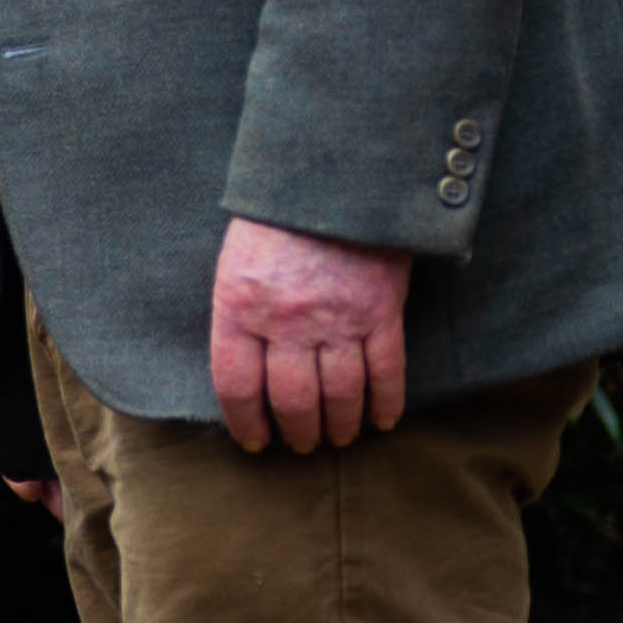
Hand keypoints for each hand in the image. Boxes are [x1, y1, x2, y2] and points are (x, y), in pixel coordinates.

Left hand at [207, 217, 413, 454]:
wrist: (334, 177)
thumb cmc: (277, 218)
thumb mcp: (237, 262)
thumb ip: (240, 314)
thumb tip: (247, 369)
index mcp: (239, 307)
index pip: (237, 386)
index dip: (246, 422)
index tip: (254, 442)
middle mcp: (286, 321)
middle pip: (292, 399)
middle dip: (298, 431)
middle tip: (302, 445)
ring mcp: (337, 318)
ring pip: (339, 393)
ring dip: (340, 424)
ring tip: (339, 438)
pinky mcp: (381, 311)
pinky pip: (385, 371)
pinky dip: (385, 403)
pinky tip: (382, 421)